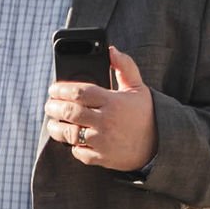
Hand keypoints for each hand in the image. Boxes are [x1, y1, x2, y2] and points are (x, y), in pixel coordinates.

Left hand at [43, 48, 157, 170]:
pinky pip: (79, 152)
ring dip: (56, 127)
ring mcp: (103, 141)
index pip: (79, 92)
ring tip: (53, 122)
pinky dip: (72, 146)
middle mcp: (106, 121)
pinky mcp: (102, 158)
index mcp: (113, 101)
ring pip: (69, 133)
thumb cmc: (145, 113)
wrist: (159, 144)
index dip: (61, 90)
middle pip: (70, 112)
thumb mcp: (138, 87)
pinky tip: (71, 139)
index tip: (53, 89)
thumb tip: (111, 50)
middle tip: (50, 105)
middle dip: (54, 107)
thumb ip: (124, 66)